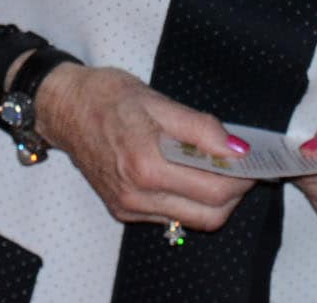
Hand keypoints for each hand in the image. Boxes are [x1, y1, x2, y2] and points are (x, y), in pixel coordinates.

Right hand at [34, 63, 253, 231]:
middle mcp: (137, 194)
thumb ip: (200, 127)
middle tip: (241, 165)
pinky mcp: (125, 211)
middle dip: (236, 192)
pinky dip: (191, 201)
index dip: (244, 176)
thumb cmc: (107, 96)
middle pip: (211, 213)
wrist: (63, 108)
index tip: (254, 157)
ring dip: (216, 199)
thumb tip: (238, 148)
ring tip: (218, 168)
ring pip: (194, 220)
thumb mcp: (156, 99)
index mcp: (146, 163)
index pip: (215, 188)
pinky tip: (190, 174)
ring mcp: (130, 207)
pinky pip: (172, 217)